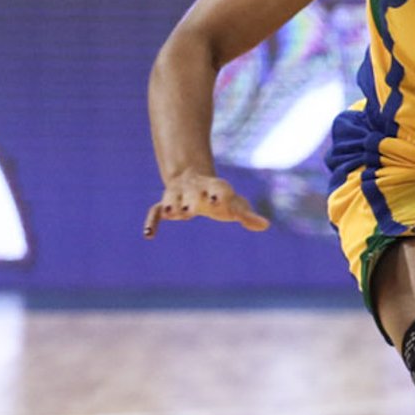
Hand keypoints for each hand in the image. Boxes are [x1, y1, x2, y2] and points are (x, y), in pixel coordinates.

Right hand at [144, 172, 270, 236]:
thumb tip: (265, 225)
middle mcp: (195, 190)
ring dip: (171, 204)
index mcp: (214, 188)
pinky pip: (155, 211)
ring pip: (171, 197)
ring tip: (171, 213)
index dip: (218, 195)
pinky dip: (151, 221)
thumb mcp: (235, 204)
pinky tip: (149, 235)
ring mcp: (178, 196)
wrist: (192, 180)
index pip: (218, 189)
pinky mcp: (165, 205)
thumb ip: (247, 215)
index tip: (217, 202)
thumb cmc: (218, 196)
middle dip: (190, 199)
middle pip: (191, 193)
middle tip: (191, 210)